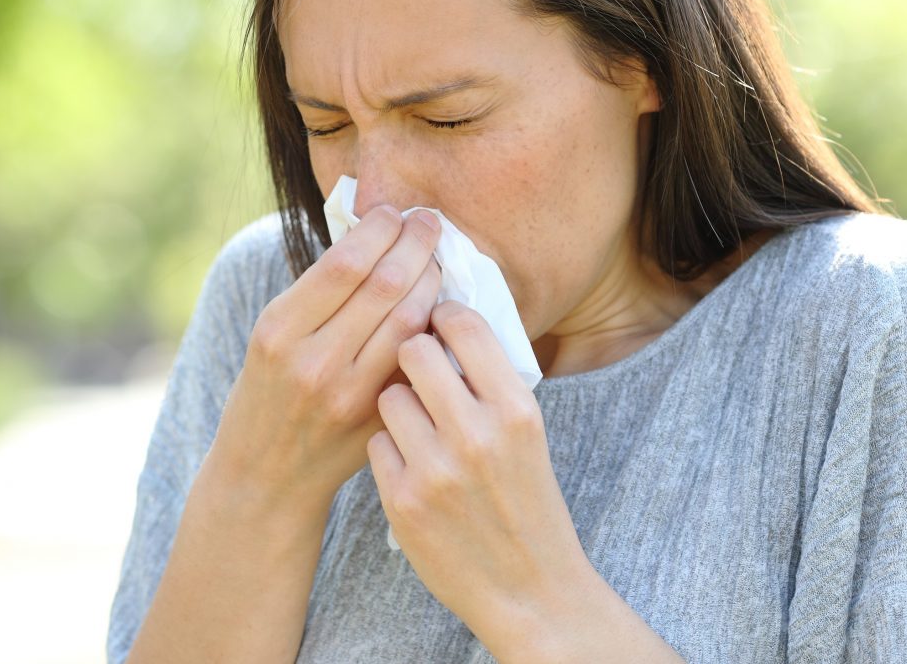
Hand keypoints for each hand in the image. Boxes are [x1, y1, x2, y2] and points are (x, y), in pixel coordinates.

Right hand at [208, 206, 442, 511]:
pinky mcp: (375, 420)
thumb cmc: (267, 392)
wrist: (265, 475)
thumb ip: (318, 295)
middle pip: (384, 285)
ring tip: (438, 258)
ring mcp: (347, 394)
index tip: (393, 212)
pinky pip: (414, 361)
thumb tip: (373, 238)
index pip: (345, 263)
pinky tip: (440, 306)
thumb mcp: (272, 336)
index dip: (379, 229)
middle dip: (416, 244)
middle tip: (430, 222)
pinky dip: (432, 327)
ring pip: (409, 321)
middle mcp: (312, 360)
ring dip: (432, 280)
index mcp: (279, 329)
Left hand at [368, 301, 590, 648]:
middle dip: (410, 354)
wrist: (530, 591)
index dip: (443, 316)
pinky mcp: (402, 500)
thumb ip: (490, 384)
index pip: (465, 326)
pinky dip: (389, 452)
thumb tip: (444, 324)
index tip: (437, 321)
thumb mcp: (527, 436)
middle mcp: (476, 434)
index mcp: (516, 410)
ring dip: (397, 406)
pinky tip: (412, 469)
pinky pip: (376, 444)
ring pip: (388, 397)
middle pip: (412, 350)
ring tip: (418, 429)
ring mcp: (435, 469)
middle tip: (416, 370)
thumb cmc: (527, 504)